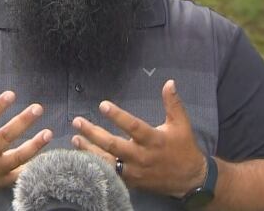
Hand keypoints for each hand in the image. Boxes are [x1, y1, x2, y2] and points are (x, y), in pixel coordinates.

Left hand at [71, 79, 206, 197]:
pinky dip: (95, 166)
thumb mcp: (181, 124)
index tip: (102, 105)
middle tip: (78, 122)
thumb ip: (173, 103)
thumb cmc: (183, 148)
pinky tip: (83, 157)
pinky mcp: (131, 181)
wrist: (189, 180)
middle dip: (93, 133)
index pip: (133, 126)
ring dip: (89, 150)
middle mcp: (141, 156)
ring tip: (74, 139)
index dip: (117, 116)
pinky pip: (110, 174)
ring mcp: (134, 171)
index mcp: (153, 139)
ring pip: (107, 161)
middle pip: (113, 145)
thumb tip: (169, 82)